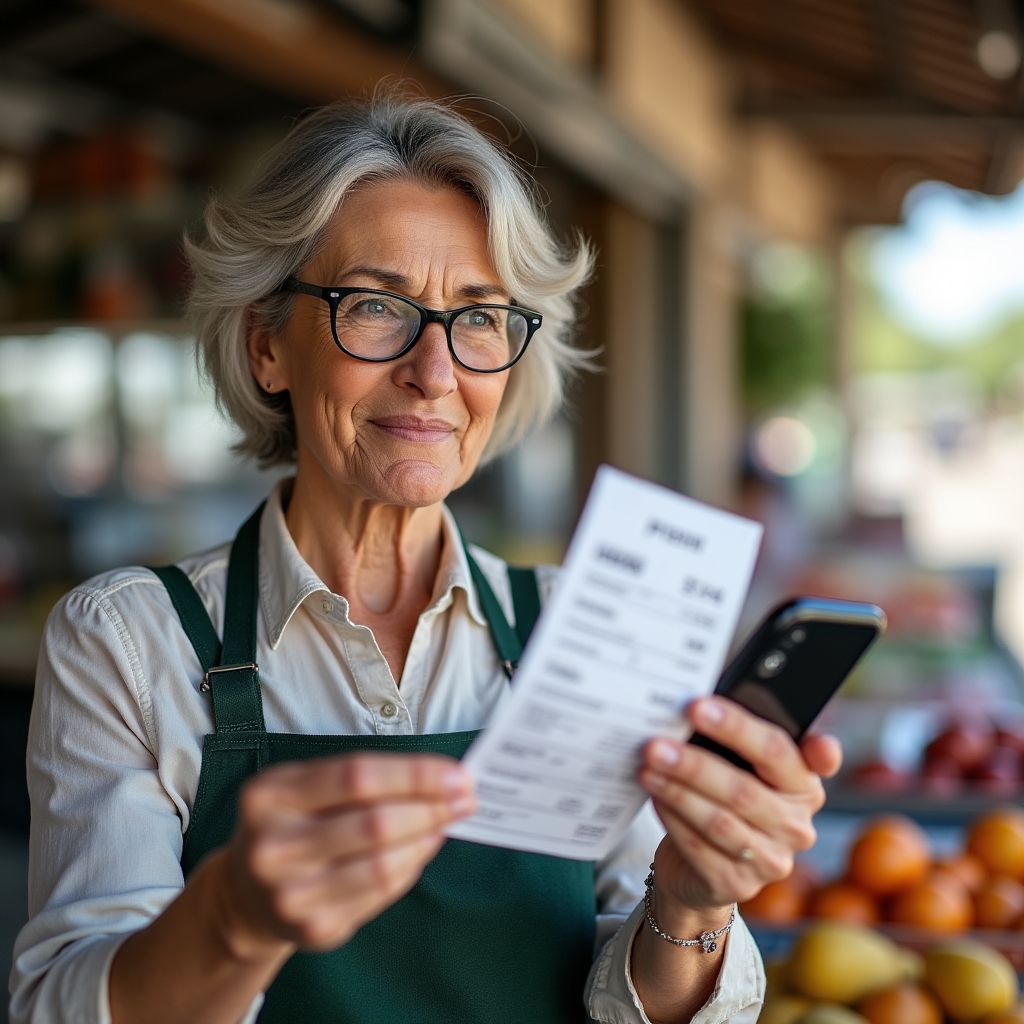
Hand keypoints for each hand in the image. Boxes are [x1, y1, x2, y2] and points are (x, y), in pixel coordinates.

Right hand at [218, 752, 474, 955]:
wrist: (246, 894)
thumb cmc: (291, 823)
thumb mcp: (303, 785)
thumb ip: (363, 778)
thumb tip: (441, 778)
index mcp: (270, 795)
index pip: (357, 776)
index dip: (415, 774)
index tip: (456, 773)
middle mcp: (273, 846)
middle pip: (375, 823)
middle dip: (431, 807)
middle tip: (464, 799)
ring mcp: (291, 893)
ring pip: (383, 864)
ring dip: (426, 838)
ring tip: (444, 822)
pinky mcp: (313, 929)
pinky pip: (380, 893)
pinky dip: (411, 867)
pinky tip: (420, 849)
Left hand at [639, 696, 840, 918]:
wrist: (705, 864)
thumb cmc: (725, 795)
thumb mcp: (740, 764)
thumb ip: (735, 736)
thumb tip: (693, 700)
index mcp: (804, 783)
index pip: (776, 749)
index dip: (740, 727)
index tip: (697, 706)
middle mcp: (796, 825)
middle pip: (743, 789)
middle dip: (694, 764)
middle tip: (656, 743)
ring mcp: (771, 860)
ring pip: (718, 821)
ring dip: (677, 791)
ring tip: (647, 767)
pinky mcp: (737, 884)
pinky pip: (699, 847)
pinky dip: (672, 818)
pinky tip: (653, 795)